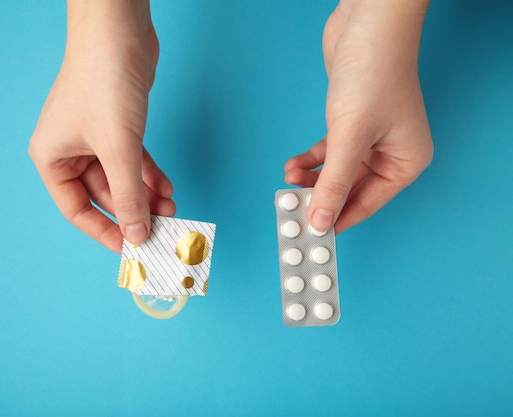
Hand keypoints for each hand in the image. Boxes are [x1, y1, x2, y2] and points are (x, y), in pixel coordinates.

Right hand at [29, 0, 174, 252]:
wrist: (119, 31)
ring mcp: (95, 137)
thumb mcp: (117, 149)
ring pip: (122, 178)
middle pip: (104, 196)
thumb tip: (138, 234)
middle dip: (135, 211)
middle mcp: (70, 150)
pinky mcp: (117, 125)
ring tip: (172, 208)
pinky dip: (150, 174)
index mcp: (53, 158)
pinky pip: (133, 160)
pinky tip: (168, 186)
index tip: (131, 248)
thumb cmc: (103, 83)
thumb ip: (128, 196)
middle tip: (162, 228)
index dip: (105, 231)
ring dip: (147, 194)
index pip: (77, 209)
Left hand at [285, 0, 432, 232]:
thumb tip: (320, 221)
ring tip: (288, 181)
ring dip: (311, 177)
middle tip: (291, 208)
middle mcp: (391, 152)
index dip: (338, 220)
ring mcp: (371, 137)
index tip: (312, 234)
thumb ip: (334, 183)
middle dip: (319, 197)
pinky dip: (311, 158)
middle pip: (350, 189)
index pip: (367, 204)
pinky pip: (330, 151)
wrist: (367, 23)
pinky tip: (292, 164)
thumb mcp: (350, 137)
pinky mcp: (351, 121)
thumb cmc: (374, 75)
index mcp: (406, 162)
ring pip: (337, 170)